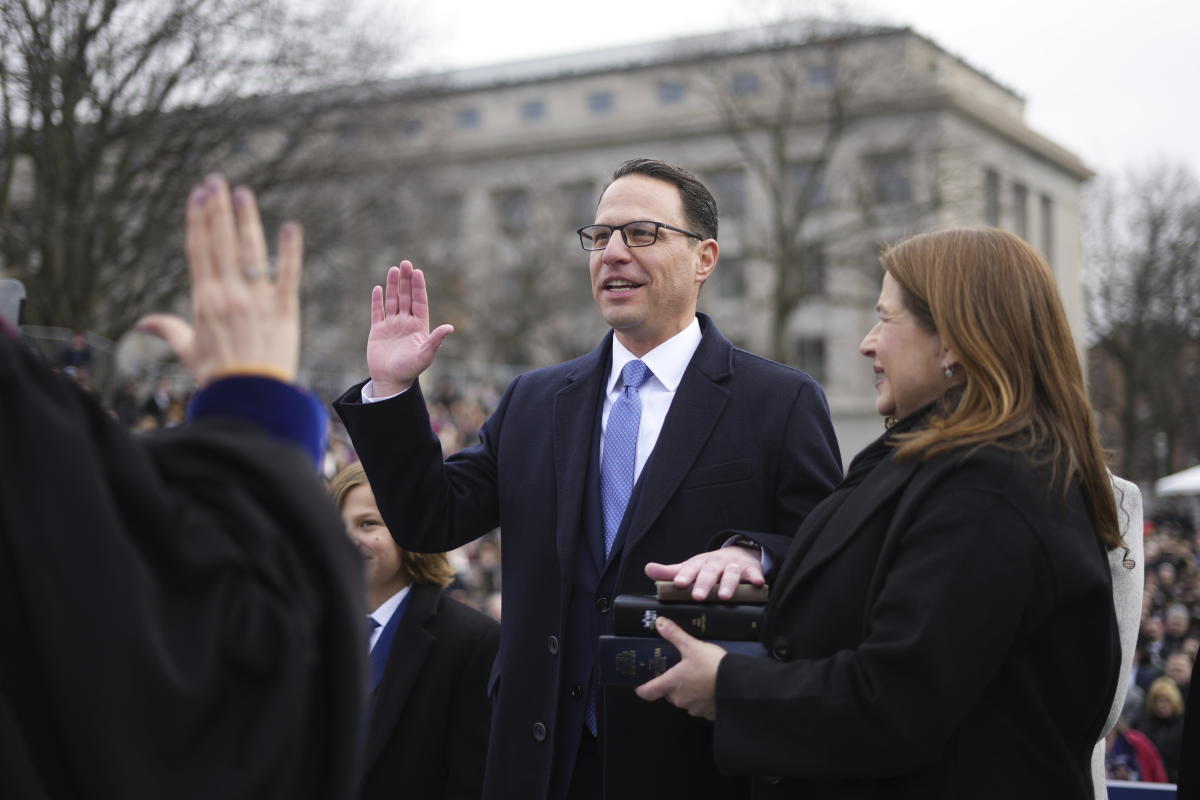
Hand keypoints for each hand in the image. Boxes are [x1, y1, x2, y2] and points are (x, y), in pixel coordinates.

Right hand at [139, 175, 301, 386]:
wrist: (250, 396)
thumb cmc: (218, 376)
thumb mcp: (189, 351)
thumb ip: (169, 331)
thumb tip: (143, 322)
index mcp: (205, 300)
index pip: (200, 250)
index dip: (198, 221)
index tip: (197, 196)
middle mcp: (229, 294)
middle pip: (222, 242)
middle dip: (218, 209)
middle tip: (217, 181)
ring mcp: (258, 299)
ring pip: (251, 251)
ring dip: (247, 220)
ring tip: (243, 193)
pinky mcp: (285, 309)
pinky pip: (289, 274)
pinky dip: (290, 251)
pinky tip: (290, 227)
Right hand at [366, 261, 453, 395]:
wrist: (391, 381)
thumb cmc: (411, 369)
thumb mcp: (426, 355)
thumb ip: (436, 340)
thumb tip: (450, 327)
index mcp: (419, 326)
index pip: (419, 302)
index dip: (418, 287)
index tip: (417, 272)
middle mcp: (406, 322)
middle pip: (406, 297)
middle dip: (406, 280)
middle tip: (405, 263)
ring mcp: (392, 325)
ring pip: (392, 301)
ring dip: (392, 286)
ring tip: (393, 270)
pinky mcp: (378, 330)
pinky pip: (377, 312)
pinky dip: (377, 301)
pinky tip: (378, 288)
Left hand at [635, 617, 724, 719]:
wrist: (739, 685)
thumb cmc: (712, 667)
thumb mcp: (692, 646)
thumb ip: (674, 635)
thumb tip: (660, 623)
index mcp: (671, 684)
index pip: (647, 692)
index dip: (642, 688)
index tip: (640, 683)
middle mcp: (680, 699)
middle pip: (668, 694)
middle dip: (671, 684)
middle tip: (677, 671)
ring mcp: (694, 708)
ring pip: (685, 699)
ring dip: (688, 690)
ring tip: (697, 675)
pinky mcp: (708, 713)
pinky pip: (700, 705)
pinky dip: (702, 697)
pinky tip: (710, 686)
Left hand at [644, 545, 764, 601]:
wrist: (736, 554)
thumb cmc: (708, 566)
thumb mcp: (690, 567)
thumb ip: (670, 572)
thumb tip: (648, 569)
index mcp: (699, 564)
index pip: (690, 569)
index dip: (684, 576)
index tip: (678, 584)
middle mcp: (716, 564)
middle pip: (709, 572)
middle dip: (704, 584)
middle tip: (698, 596)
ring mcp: (733, 566)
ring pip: (731, 574)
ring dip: (728, 584)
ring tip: (725, 596)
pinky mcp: (750, 570)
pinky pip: (753, 573)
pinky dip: (756, 578)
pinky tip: (758, 584)